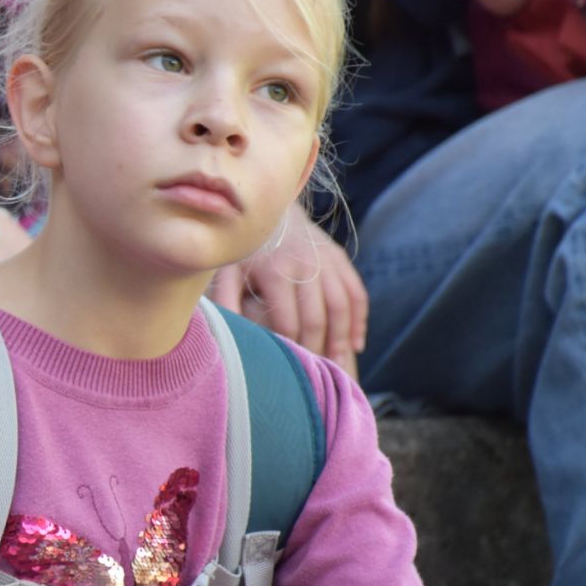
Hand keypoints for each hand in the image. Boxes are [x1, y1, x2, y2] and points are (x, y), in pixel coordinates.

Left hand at [208, 204, 366, 376]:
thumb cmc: (240, 249)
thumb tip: (225, 335)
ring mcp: (325, 259)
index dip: (291, 349)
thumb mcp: (226, 271)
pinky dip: (359, 320)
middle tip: (318, 377)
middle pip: (317, 318)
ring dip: (343, 339)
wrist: (265, 209)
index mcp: (275, 271)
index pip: (288, 322)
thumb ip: (225, 301)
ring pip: (342, 307)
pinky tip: (356, 344)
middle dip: (318, 350)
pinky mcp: (339, 257)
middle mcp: (305, 264)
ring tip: (339, 366)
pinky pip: (356, 293)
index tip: (290, 371)